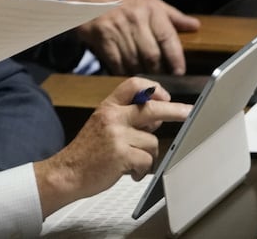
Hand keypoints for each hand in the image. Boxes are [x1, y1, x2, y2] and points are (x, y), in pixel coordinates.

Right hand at [34, 77, 191, 216]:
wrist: (67, 172)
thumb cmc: (87, 152)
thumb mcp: (103, 126)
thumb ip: (128, 119)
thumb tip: (156, 117)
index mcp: (108, 107)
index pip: (133, 85)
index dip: (153, 89)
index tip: (165, 96)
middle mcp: (112, 116)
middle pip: (152, 108)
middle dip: (175, 110)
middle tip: (189, 112)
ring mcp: (117, 135)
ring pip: (153, 142)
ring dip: (147, 156)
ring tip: (132, 162)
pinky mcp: (121, 154)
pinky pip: (147, 161)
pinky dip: (141, 171)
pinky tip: (129, 172)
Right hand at [67, 0, 198, 74]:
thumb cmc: (123, 3)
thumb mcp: (149, 3)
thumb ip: (173, 16)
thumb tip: (196, 26)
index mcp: (151, 9)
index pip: (168, 38)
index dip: (176, 58)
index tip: (179, 72)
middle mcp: (135, 18)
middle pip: (152, 54)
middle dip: (158, 70)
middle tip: (161, 78)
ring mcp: (117, 28)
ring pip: (134, 60)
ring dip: (140, 72)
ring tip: (145, 77)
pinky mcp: (102, 37)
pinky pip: (117, 62)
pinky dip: (122, 71)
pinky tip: (126, 72)